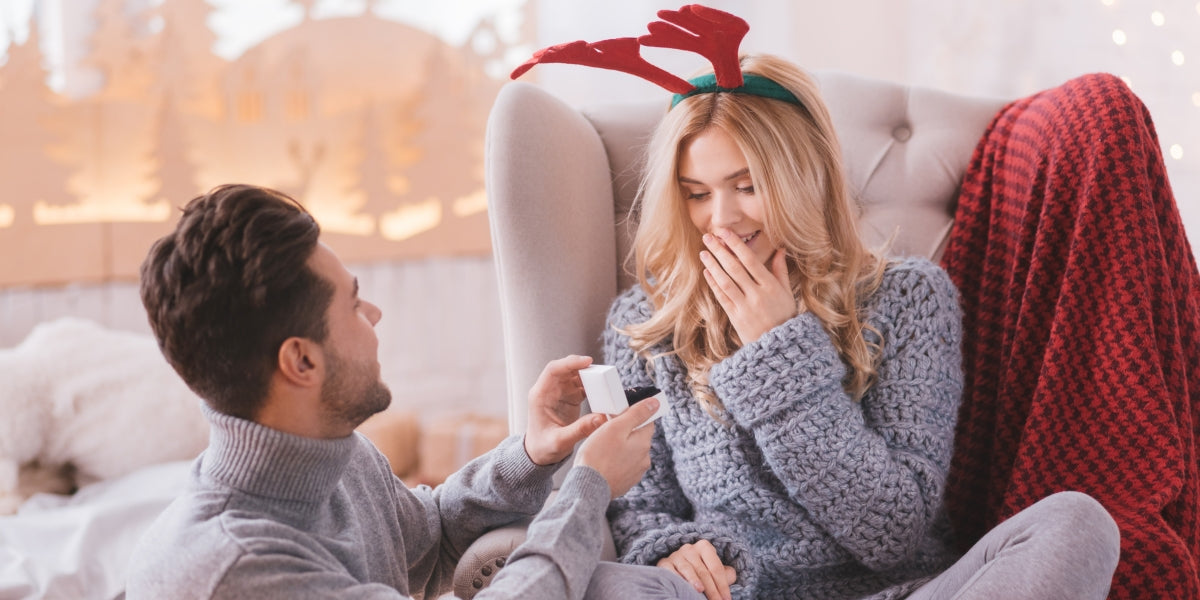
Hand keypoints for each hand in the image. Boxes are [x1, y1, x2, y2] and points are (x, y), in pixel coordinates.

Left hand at [524, 355, 606, 465]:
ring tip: (604, 381)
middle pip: (565, 368)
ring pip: (574, 375)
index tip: (587, 362)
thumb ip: (580, 430)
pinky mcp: (569, 398)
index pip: (553, 370)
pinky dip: (591, 385)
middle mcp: (549, 390)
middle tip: (601, 371)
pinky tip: (601, 391)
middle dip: (582, 366)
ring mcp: (559, 393)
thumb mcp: (560, 441)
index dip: (570, 363)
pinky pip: (581, 385)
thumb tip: (601, 417)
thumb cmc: (543, 447)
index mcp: (540, 395)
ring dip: (588, 376)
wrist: (539, 454)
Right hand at [574, 397, 658, 497]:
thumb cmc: (597, 456)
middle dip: (625, 432)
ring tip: (602, 449)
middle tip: (606, 432)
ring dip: (620, 447)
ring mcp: (636, 472)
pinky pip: (623, 465)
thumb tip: (654, 403)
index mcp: (644, 443)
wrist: (587, 487)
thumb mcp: (616, 427)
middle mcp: (644, 459)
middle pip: (638, 436)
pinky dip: (615, 462)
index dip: (633, 415)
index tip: (619, 416)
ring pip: (630, 451)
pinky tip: (603, 462)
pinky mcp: (626, 482)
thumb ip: (637, 414)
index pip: (648, 421)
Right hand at [656, 539, 736, 599]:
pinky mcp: (664, 563)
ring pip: (688, 570)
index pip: (716, 567)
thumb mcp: (713, 570)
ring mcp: (676, 555)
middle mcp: (689, 549)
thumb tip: (731, 575)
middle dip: (712, 590)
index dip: (723, 584)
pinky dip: (677, 578)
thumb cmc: (700, 572)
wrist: (677, 569)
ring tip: (700, 591)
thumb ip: (724, 573)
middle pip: (703, 571)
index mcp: (704, 547)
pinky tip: (681, 586)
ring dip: (694, 581)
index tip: (726, 599)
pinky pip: (670, 571)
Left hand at [700, 228, 796, 343]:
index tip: (724, 232)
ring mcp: (745, 306)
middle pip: (735, 268)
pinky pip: (722, 297)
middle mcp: (757, 295)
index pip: (750, 260)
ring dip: (713, 266)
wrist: (780, 346)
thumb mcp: (786, 292)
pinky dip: (714, 284)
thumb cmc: (784, 316)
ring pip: (726, 282)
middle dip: (720, 251)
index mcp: (771, 286)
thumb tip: (780, 249)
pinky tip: (706, 272)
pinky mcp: (736, 317)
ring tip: (703, 253)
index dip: (736, 245)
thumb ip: (780, 270)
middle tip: (708, 237)